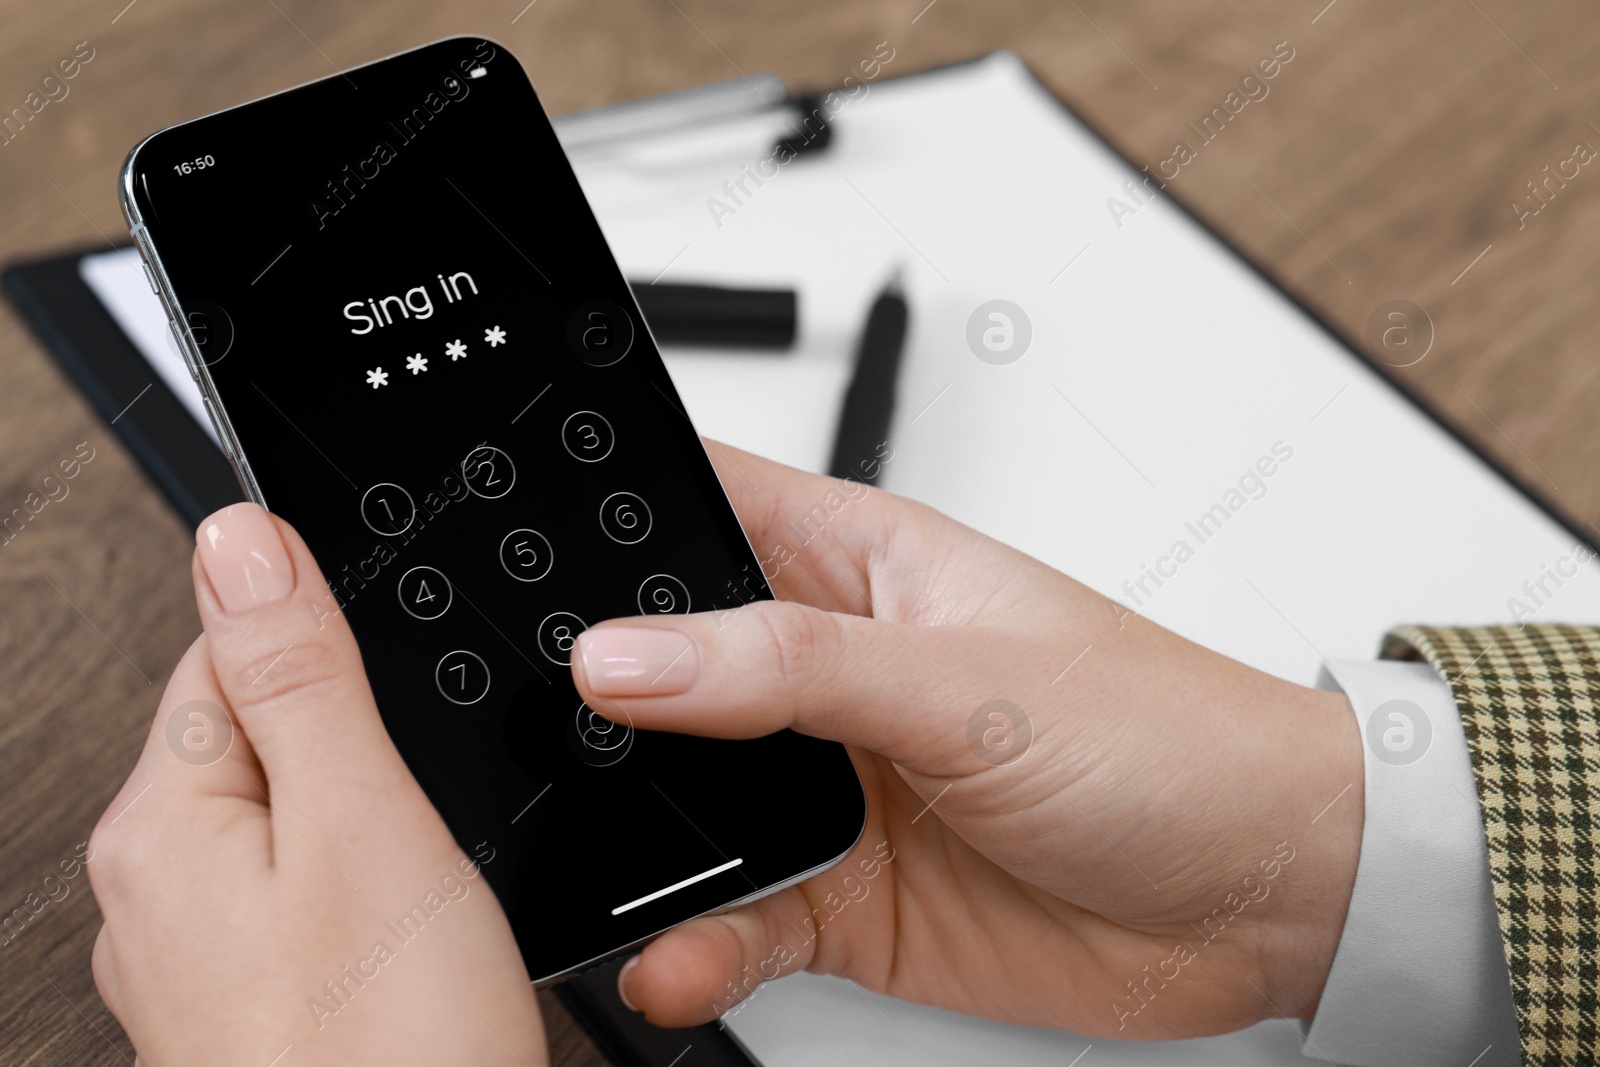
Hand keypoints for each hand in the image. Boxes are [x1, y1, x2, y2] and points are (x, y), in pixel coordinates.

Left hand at [90, 504, 543, 1065]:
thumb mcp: (360, 825)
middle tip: (423, 815)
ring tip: (424, 880)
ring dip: (371, 817)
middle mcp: (157, 888)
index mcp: (164, 823)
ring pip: (299, 816)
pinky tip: (412, 926)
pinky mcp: (261, 996)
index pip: (229, 648)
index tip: (400, 693)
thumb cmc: (387, 1051)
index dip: (332, 644)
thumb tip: (238, 538)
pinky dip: (370, 885)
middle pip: (265, 732)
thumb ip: (298, 674)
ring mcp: (205, 952)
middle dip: (358, 741)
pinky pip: (311, 890)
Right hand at [576, 442, 1363, 1040]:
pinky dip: (700, 941)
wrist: (1269, 892)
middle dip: (595, 702)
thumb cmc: (1165, 736)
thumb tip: (631, 655)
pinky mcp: (849, 895)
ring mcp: (835, 788)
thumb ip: (789, 666)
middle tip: (529, 739)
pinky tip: (684, 953)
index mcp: (858, 569)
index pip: (701, 508)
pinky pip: (739, 917)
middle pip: (664, 666)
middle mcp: (829, 674)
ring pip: (685, 804)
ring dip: (638, 837)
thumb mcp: (965, 682)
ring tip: (594, 863)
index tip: (509, 551)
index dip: (604, 512)